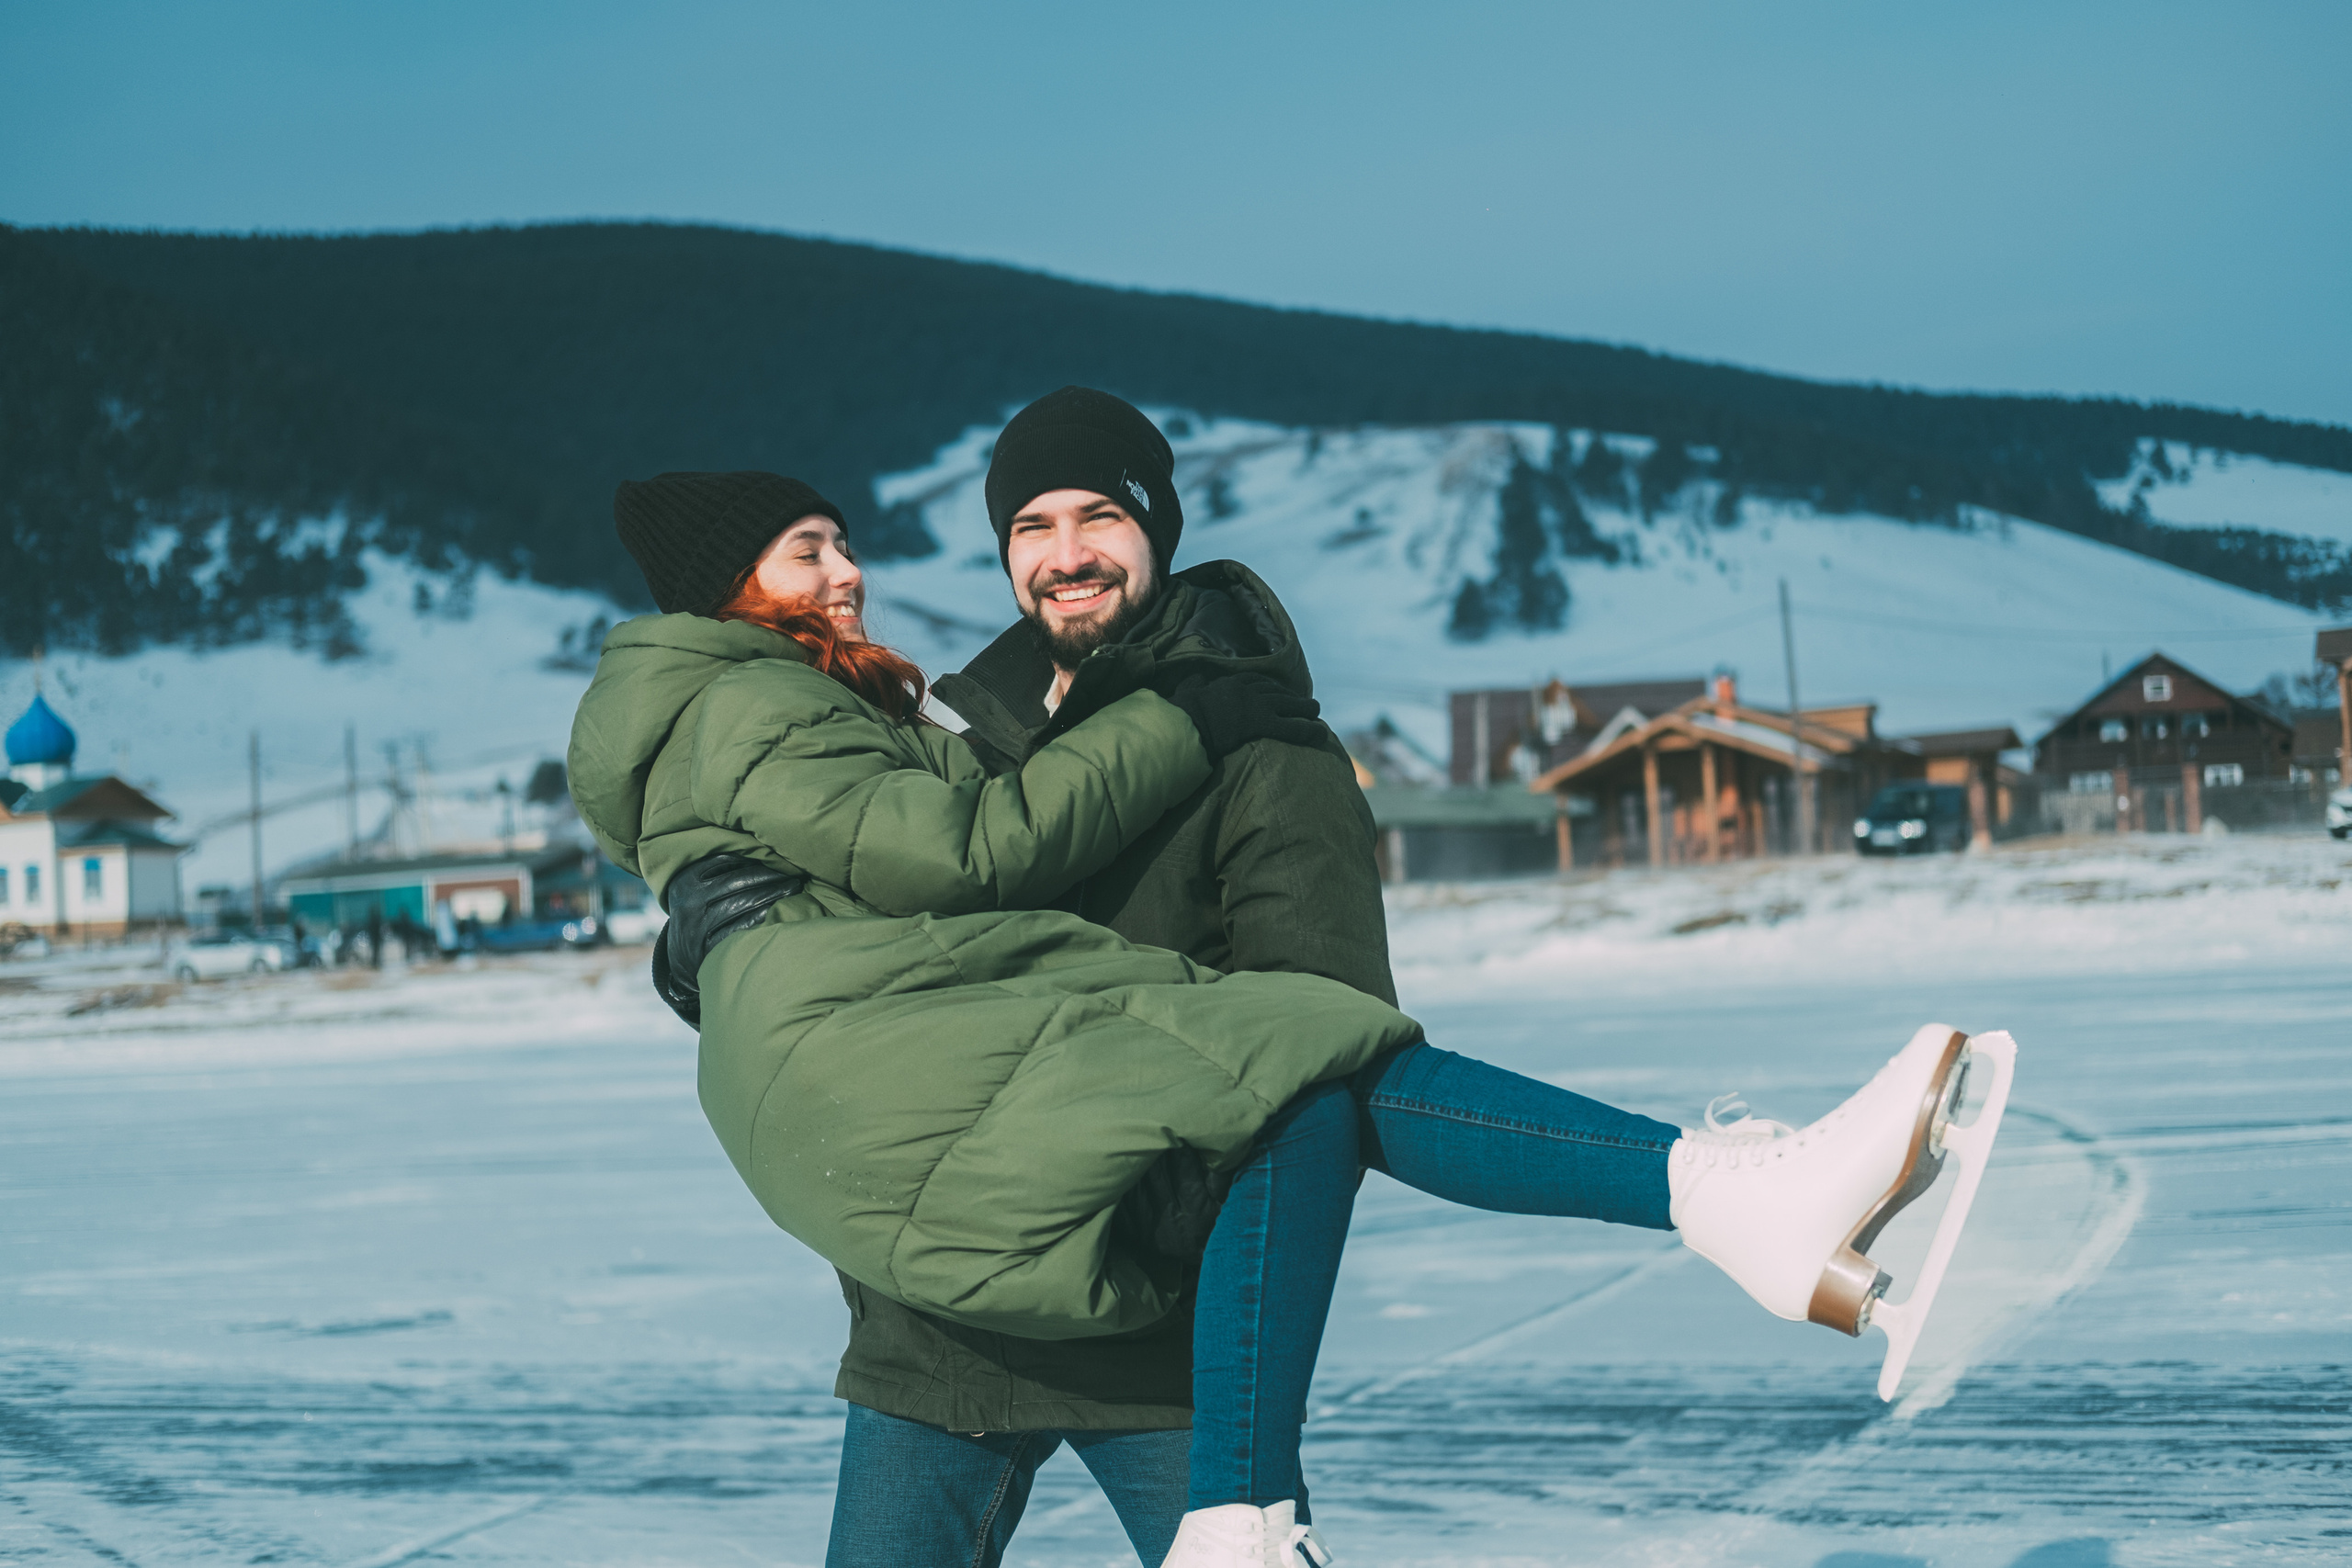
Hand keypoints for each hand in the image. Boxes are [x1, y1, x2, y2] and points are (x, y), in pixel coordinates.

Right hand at [1158, 672, 1323, 758]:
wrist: (1182, 723)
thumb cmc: (1179, 713)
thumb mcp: (1185, 692)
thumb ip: (1192, 685)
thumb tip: (1191, 679)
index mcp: (1228, 684)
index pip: (1256, 681)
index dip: (1271, 687)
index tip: (1280, 691)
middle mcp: (1245, 690)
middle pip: (1276, 691)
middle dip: (1292, 696)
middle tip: (1305, 703)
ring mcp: (1254, 705)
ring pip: (1288, 704)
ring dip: (1305, 709)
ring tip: (1316, 713)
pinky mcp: (1260, 723)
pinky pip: (1290, 727)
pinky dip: (1307, 730)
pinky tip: (1320, 734)